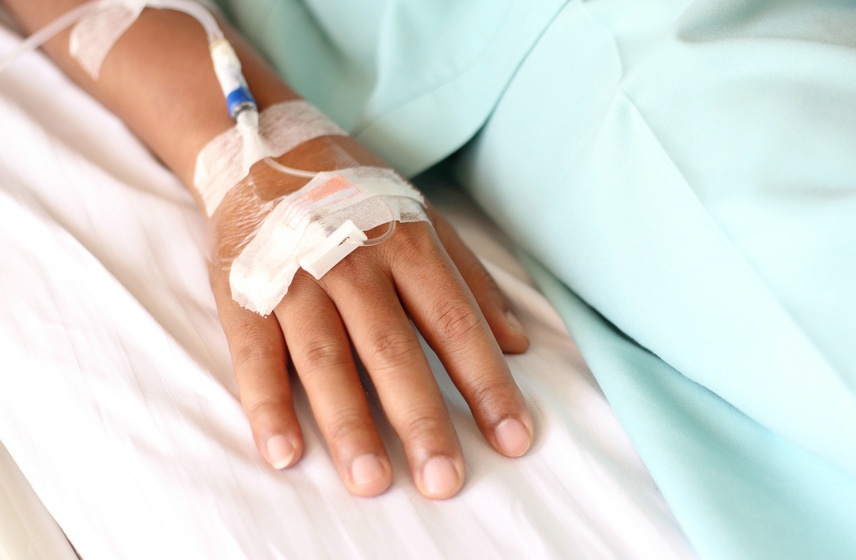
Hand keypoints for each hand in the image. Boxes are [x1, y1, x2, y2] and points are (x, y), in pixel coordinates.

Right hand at [207, 136, 532, 498]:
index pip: (455, 324)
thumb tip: (519, 343)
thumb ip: (472, 282)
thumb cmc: (358, 195)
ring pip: (325, 358)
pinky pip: (255, 355)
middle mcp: (353, 262)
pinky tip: (283, 452)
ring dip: (348, 422)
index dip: (486, 383)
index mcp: (407, 245)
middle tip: (444, 480)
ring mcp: (295, 278)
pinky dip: (265, 404)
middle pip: (392, 350)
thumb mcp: (425, 221)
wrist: (264, 150)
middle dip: (421, 419)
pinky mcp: (244, 293)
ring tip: (371, 480)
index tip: (512, 438)